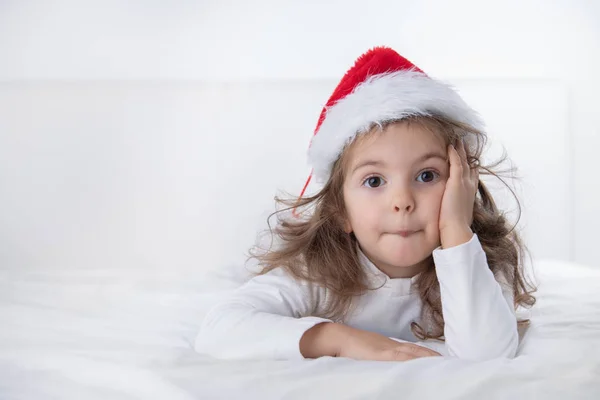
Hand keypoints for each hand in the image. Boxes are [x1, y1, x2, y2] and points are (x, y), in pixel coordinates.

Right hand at [300, 323, 440, 360]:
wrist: (336, 338)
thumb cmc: (349, 346)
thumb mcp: (368, 351)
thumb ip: (380, 356)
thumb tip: (388, 365)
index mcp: (389, 345)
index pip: (414, 350)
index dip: (428, 354)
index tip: (441, 359)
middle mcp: (392, 346)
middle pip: (418, 351)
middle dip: (433, 357)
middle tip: (450, 364)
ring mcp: (388, 350)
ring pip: (414, 354)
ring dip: (429, 359)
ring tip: (444, 366)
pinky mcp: (383, 355)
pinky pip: (403, 358)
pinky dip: (415, 361)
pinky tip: (425, 365)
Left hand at [439, 138, 478, 247]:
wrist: (456, 230)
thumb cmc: (454, 226)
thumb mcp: (455, 212)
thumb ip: (452, 205)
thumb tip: (446, 207)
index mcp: (469, 193)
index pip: (471, 174)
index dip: (469, 165)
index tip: (467, 157)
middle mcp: (469, 186)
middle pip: (469, 165)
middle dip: (466, 154)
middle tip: (462, 143)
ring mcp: (464, 183)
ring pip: (464, 161)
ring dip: (460, 150)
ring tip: (457, 140)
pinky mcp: (457, 183)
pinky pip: (457, 163)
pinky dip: (455, 154)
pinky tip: (451, 146)